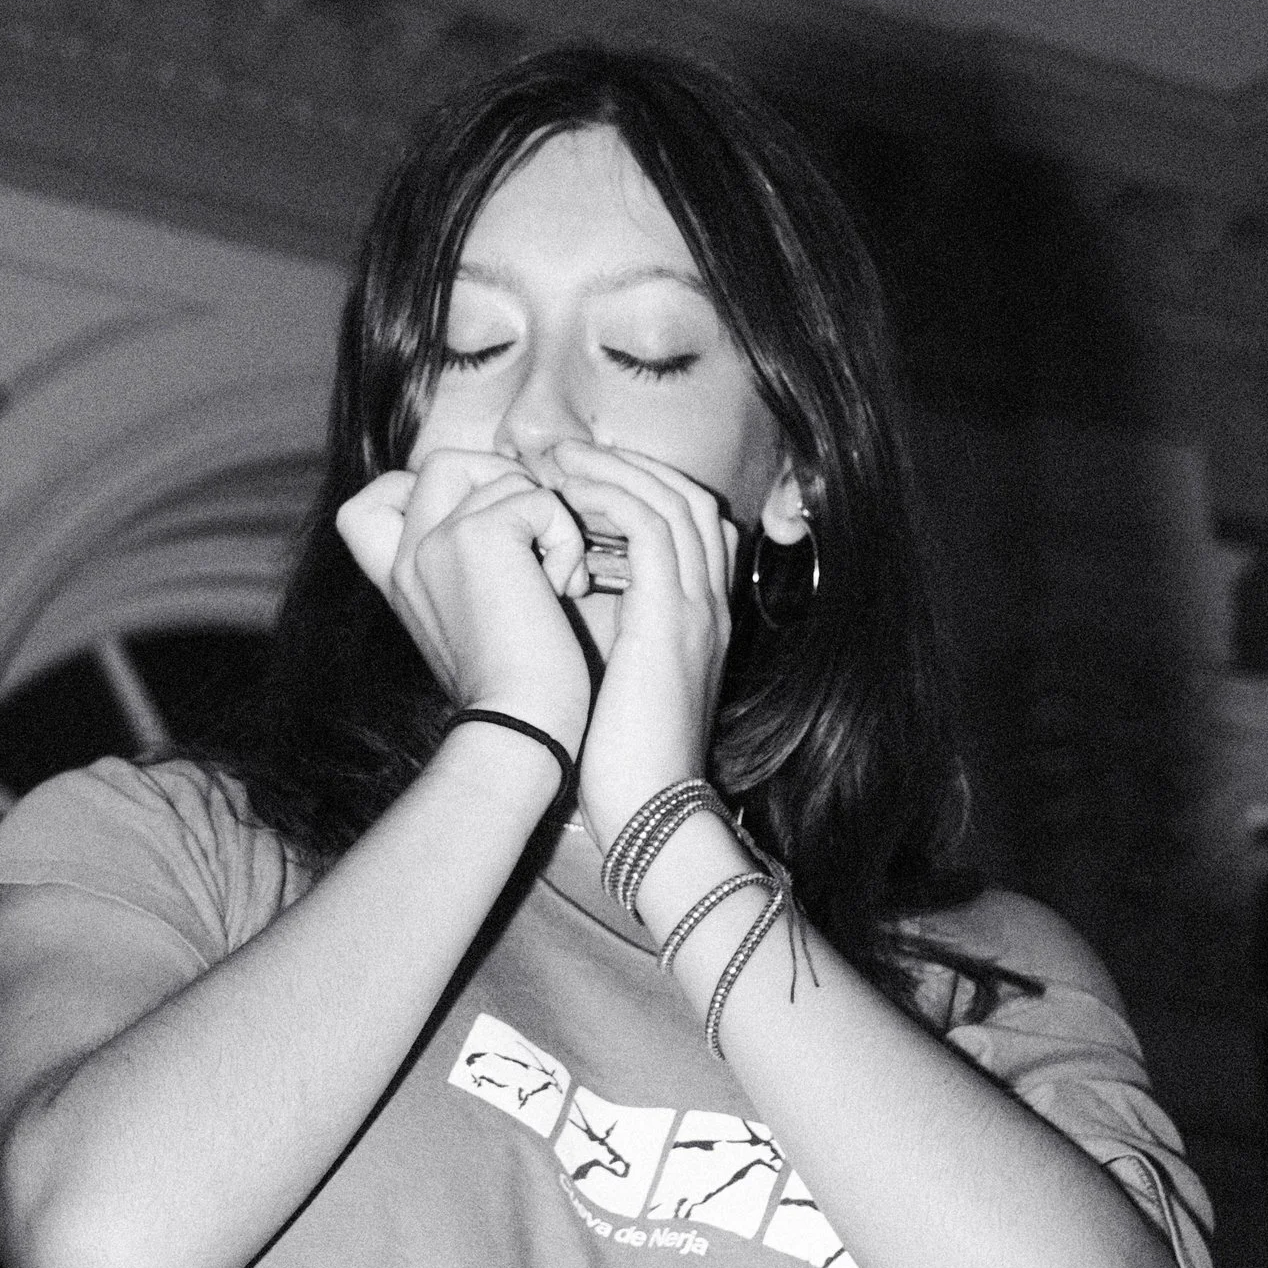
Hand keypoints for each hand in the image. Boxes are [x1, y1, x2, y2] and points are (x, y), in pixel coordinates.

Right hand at [336, 450, 593, 756]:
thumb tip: (514, 513)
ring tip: (556, 577)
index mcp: (398, 578)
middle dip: (503, 485)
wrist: (521, 728)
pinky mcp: (479, 537)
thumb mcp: (469, 623)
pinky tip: (565, 587)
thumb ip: (467, 571)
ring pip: (500, 474)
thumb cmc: (515, 690)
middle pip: (443, 462)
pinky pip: (540, 499)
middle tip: (535, 542)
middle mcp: (408, 554)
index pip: (365, 505)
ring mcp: (436, 541)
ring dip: (546, 516)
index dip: (417, 492)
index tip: (472, 529)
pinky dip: (567, 536)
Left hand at [535, 441, 736, 845]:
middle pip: (690, 500)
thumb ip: (605, 635)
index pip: (692, 526)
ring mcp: (697, 608)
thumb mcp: (618, 683)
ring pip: (672, 500)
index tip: (579, 483)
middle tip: (565, 454)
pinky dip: (610, 496)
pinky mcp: (670, 617)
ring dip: (613, 470)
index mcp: (700, 620)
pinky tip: (566, 496)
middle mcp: (709, 604)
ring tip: (558, 460)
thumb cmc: (621, 762)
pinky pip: (650, 524)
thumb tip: (559, 598)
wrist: (649, 813)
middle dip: (628, 466)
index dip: (640, 491)